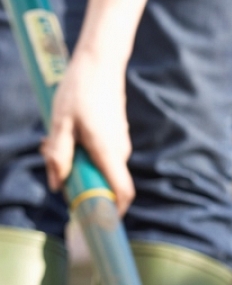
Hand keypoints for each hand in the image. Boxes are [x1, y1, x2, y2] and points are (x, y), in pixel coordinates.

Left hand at [41, 47, 134, 215]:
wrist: (100, 63)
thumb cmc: (79, 90)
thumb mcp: (60, 123)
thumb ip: (57, 155)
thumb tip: (55, 184)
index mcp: (108, 152)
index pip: (122, 192)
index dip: (115, 211)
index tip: (99, 221)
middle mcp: (120, 151)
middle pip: (106, 182)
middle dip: (82, 183)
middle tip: (56, 168)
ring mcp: (120, 143)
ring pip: (102, 167)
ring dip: (80, 165)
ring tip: (57, 142)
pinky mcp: (117, 135)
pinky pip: (103, 155)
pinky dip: (86, 154)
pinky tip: (69, 134)